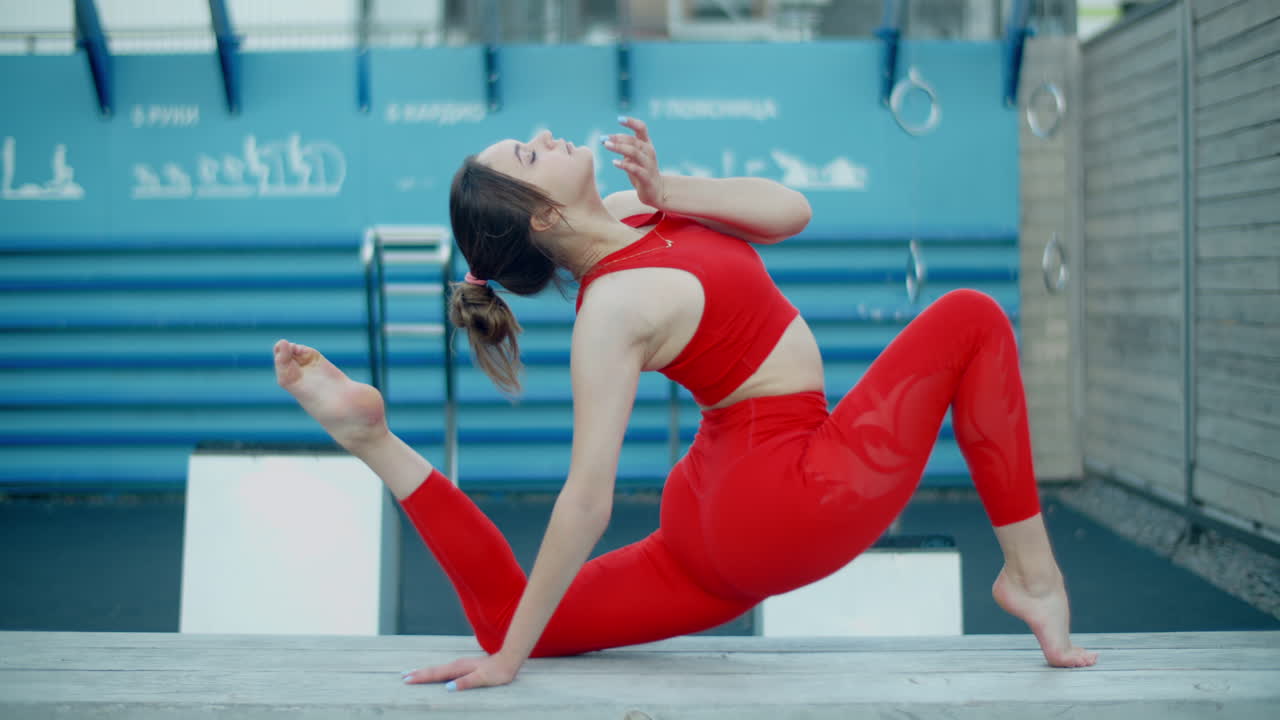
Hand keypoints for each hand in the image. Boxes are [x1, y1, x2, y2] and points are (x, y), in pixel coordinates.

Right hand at [402, 653, 520, 691]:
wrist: (508, 661)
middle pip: (434, 670)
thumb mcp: (482, 679)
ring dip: (424, 672)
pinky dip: (435, 672)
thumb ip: (466, 683)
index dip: (421, 677)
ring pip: (438, 669)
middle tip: (403, 676)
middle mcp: (457, 665)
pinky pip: (445, 670)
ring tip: (412, 674)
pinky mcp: (464, 666)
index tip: (407, 679)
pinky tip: (434, 674)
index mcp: (459, 668)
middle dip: (418, 673)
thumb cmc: (497, 672)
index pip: (436, 674)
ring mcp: (460, 665)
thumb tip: (448, 688)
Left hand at [604, 116, 665, 208]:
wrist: (655, 192)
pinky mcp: (646, 177)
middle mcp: (649, 152)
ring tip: (606, 145)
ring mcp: (649, 165)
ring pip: (634, 152)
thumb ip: (625, 147)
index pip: (642, 128)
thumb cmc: (642, 172)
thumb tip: (608, 139)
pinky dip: (624, 165)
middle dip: (618, 138)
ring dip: (619, 147)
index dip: (631, 122)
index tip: (619, 119)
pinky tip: (614, 162)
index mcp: (647, 144)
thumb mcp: (634, 157)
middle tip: (604, 138)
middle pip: (634, 140)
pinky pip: (635, 169)